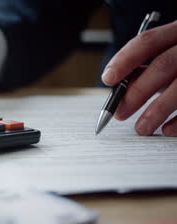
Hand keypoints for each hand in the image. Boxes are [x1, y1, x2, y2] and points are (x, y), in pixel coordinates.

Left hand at [102, 20, 176, 135]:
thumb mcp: (166, 60)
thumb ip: (145, 71)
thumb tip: (118, 93)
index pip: (148, 41)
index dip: (125, 60)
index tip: (108, 79)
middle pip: (164, 65)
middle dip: (137, 91)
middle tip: (119, 113)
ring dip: (157, 111)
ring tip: (141, 128)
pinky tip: (167, 129)